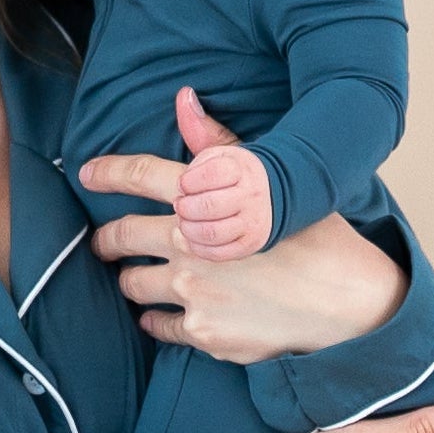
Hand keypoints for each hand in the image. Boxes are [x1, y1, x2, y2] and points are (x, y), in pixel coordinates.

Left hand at [80, 100, 404, 364]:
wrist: (347, 304)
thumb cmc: (318, 239)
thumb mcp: (273, 183)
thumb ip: (220, 145)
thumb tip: (184, 99)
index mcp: (208, 201)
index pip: (142, 176)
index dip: (108, 171)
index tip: (86, 173)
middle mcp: (192, 245)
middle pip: (122, 236)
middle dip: (105, 239)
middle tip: (103, 243)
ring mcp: (195, 292)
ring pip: (133, 285)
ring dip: (131, 280)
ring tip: (139, 280)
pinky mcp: (204, 333)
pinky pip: (158, 326)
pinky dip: (157, 320)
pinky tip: (166, 316)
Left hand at [175, 136, 273, 256]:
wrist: (279, 194)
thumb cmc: (239, 172)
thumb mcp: (223, 147)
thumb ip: (199, 127)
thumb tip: (183, 95)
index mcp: (241, 167)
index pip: (206, 176)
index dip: (188, 182)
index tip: (184, 183)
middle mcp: (250, 195)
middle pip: (204, 206)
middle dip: (185, 207)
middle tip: (180, 205)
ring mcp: (252, 223)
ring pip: (209, 232)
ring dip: (188, 228)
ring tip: (185, 221)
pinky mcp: (250, 245)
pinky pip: (218, 252)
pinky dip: (200, 247)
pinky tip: (195, 238)